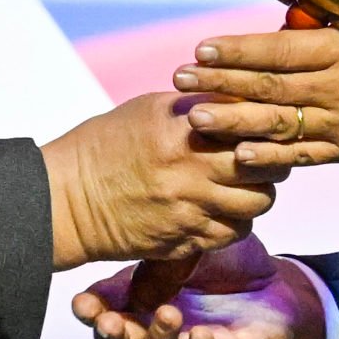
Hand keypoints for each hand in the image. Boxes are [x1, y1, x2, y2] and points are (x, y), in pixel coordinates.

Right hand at [41, 92, 280, 268]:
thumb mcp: (150, 109)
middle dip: (270, 162)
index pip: (250, 124)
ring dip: (255, 195)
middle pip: (264, 168)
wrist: (68, 199)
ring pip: (255, 205)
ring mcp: (189, 210)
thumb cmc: (106, 145)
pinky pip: (231, 234)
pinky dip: (234, 222)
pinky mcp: (184, 241)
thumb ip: (199, 104)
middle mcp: (191, 171)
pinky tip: (221, 210)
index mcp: (183, 130)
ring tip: (242, 186)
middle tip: (263, 158)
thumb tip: (242, 97)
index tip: (264, 124)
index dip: (265, 125)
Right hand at [75, 233, 327, 338]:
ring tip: (167, 315)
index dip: (90, 311)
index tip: (81, 304)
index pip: (105, 309)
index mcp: (142, 298)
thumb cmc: (225, 263)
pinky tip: (197, 335)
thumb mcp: (190, 241)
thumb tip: (130, 230)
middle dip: (111, 335)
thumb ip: (162, 243)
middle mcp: (157, 327)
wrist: (275, 286)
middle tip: (108, 323)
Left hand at [175, 18, 338, 173]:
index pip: (280, 51)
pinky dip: (270, 158)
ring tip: (196, 117)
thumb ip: (328, 6)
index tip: (203, 48)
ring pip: (279, 124)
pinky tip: (238, 155)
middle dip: (220, 83)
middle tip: (180, 79)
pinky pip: (303, 157)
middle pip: (269, 88)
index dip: (238, 51)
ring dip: (233, 121)